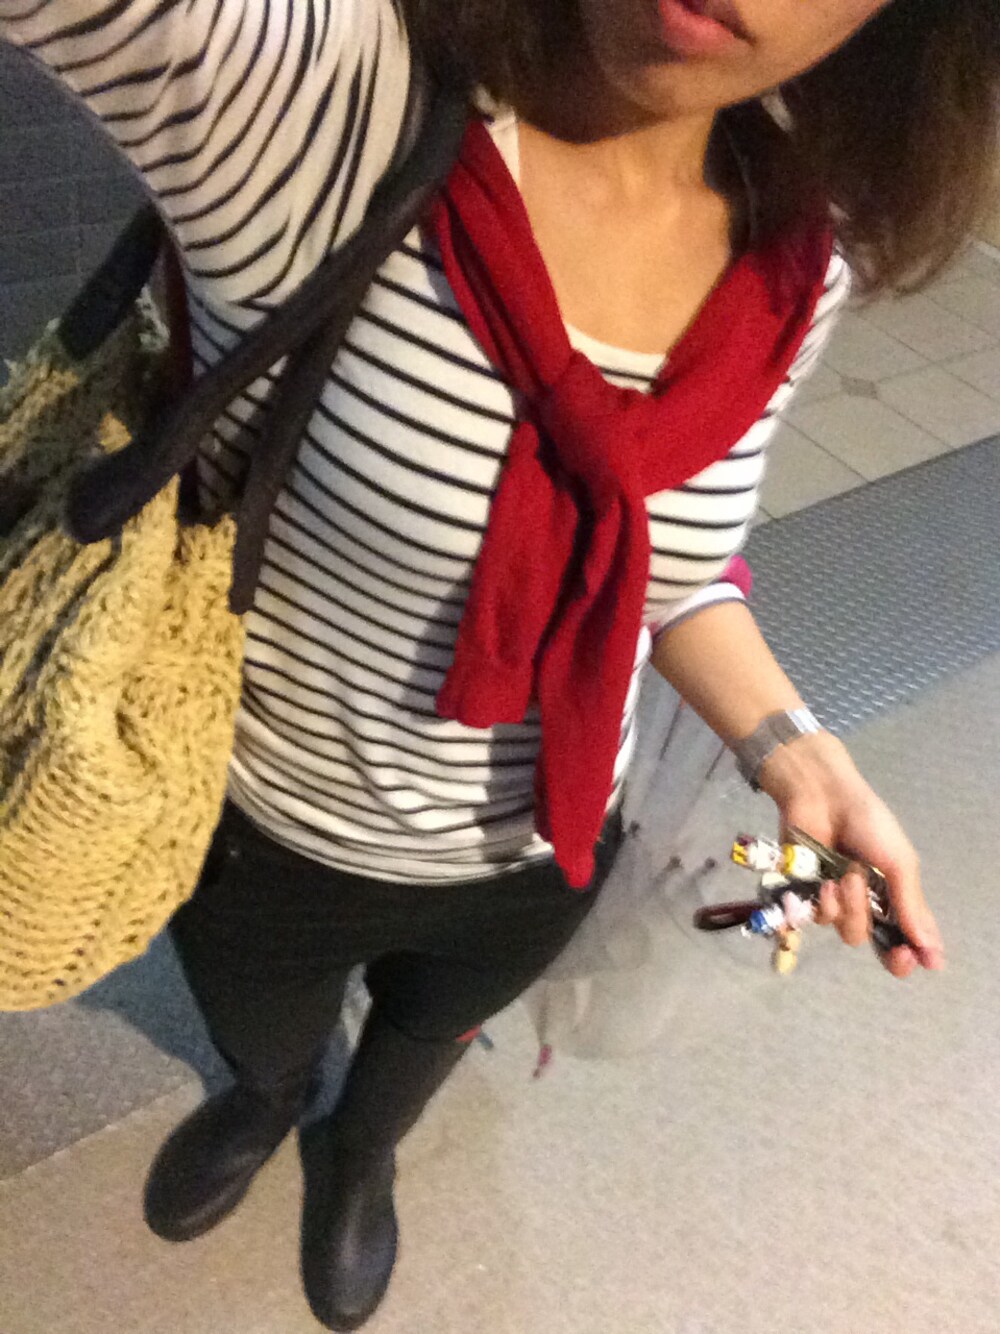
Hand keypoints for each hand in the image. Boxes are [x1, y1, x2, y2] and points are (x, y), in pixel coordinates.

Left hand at [757, 731, 944, 978]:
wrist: (822, 796)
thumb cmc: (867, 823)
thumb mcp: (899, 863)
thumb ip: (912, 908)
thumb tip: (934, 956)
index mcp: (891, 896)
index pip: (899, 941)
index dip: (903, 957)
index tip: (906, 958)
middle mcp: (862, 902)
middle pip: (865, 937)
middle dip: (862, 915)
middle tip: (857, 885)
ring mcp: (832, 898)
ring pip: (839, 927)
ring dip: (842, 902)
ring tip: (841, 871)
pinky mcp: (804, 891)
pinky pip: (812, 917)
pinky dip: (818, 901)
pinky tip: (821, 879)